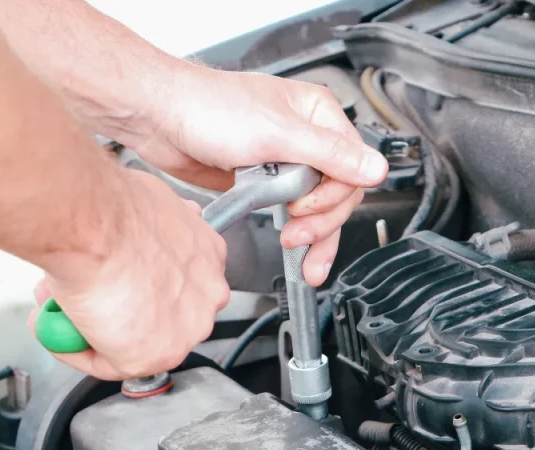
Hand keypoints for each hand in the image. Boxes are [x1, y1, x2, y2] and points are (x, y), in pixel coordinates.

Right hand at [28, 170, 229, 379]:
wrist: (95, 223)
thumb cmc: (112, 208)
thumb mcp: (144, 207)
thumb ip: (147, 233)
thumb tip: (130, 237)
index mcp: (208, 255)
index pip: (174, 282)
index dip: (132, 282)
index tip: (106, 280)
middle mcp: (207, 295)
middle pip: (156, 313)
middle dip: (113, 308)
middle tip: (76, 295)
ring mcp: (185, 330)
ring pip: (133, 340)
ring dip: (92, 328)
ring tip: (60, 304)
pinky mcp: (151, 356)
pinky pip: (108, 364)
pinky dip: (76, 349)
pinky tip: (57, 321)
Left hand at [130, 64, 387, 285]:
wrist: (160, 118)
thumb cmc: (207, 108)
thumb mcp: (277, 133)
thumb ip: (329, 155)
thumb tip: (375, 169)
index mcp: (318, 115)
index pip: (352, 168)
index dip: (333, 197)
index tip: (306, 209)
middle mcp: (306, 138)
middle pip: (338, 193)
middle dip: (322, 221)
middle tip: (298, 236)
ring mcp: (285, 161)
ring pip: (316, 207)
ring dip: (311, 233)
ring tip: (301, 256)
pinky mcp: (264, 181)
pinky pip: (290, 212)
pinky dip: (293, 232)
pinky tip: (292, 248)